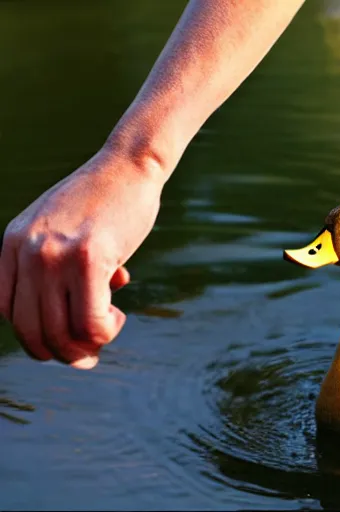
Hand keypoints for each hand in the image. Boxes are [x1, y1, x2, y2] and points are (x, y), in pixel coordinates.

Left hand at [0, 149, 163, 368]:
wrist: (128, 167)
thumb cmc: (102, 203)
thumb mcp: (62, 231)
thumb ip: (56, 269)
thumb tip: (79, 322)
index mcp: (12, 245)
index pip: (9, 312)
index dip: (38, 335)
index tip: (68, 337)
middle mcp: (27, 251)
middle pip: (32, 329)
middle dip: (63, 353)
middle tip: (89, 354)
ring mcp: (55, 254)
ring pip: (61, 332)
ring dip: (87, 346)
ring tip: (109, 327)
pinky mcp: (88, 257)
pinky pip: (91, 321)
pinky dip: (105, 332)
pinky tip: (118, 316)